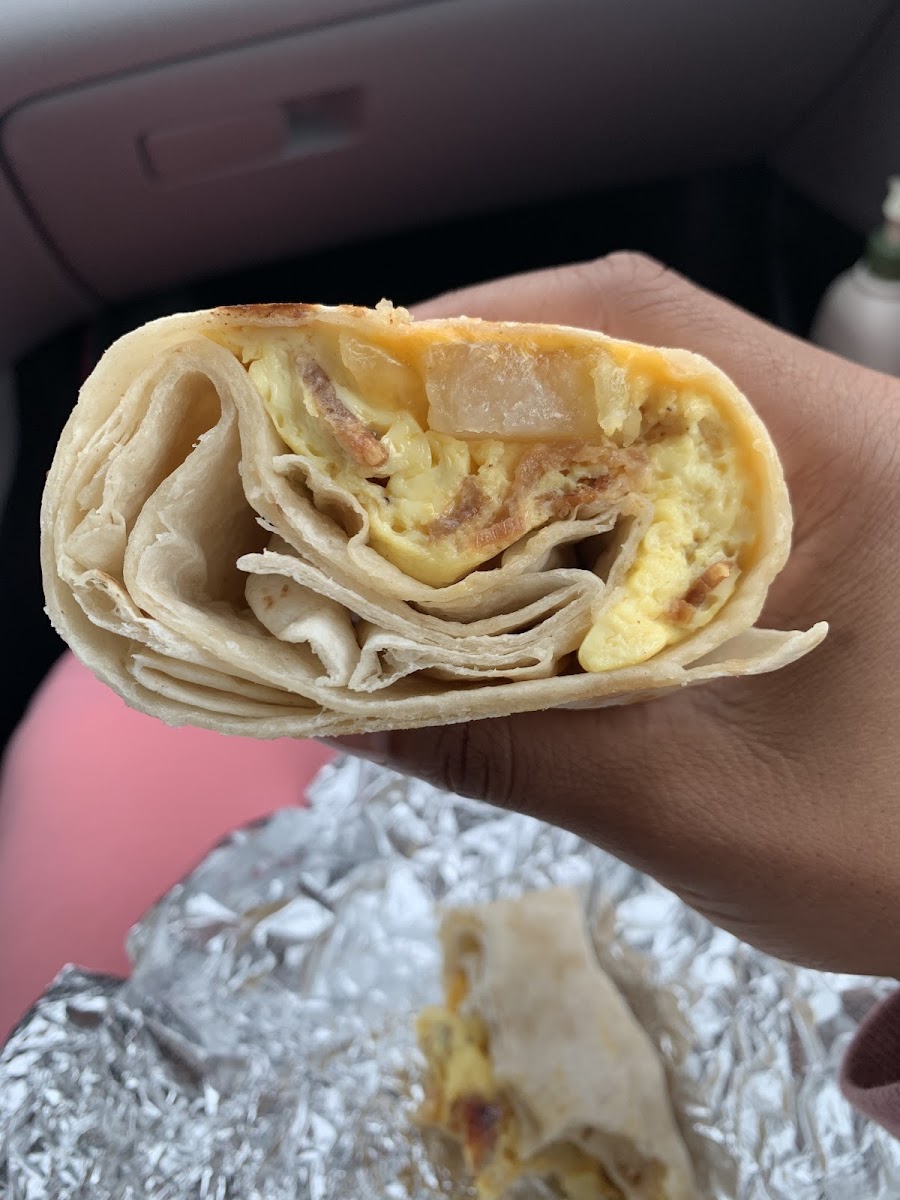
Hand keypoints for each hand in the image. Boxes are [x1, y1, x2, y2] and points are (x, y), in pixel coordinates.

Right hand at [333, 253, 899, 975]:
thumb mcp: (712, 814)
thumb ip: (524, 751)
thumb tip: (337, 708)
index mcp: (837, 454)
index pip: (629, 328)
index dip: (467, 342)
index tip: (339, 391)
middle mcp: (824, 430)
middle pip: (613, 360)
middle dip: (459, 406)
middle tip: (335, 462)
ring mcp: (815, 473)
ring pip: (627, 425)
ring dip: (506, 465)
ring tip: (387, 514)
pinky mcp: (802, 525)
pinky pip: (656, 489)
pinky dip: (562, 517)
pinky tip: (496, 568)